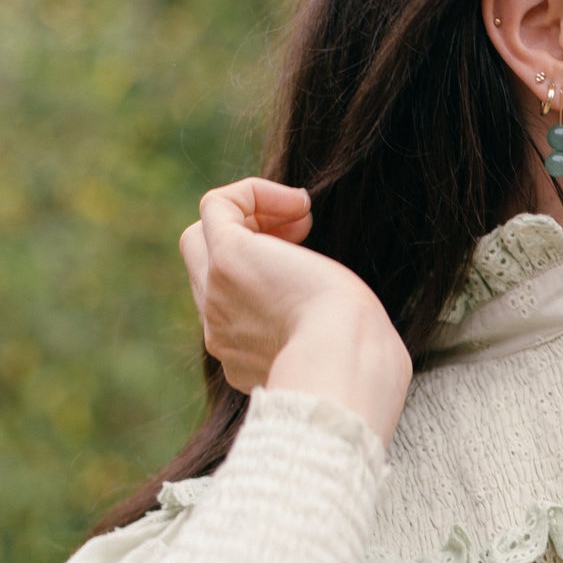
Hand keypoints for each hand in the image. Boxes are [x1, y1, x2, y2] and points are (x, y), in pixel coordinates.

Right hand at [179, 177, 411, 447]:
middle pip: (201, 267)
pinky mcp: (228, 258)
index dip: (258, 278)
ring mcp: (216, 293)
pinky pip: (217, 205)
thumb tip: (358, 333)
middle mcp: (217, 329)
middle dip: (245, 243)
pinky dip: (252, 192)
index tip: (307, 275)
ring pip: (202, 235)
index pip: (226, 305)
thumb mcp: (344, 361)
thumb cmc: (361, 370)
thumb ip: (332, 348)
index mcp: (241, 359)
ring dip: (253, 214)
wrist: (346, 369)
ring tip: (302, 218)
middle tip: (300, 235)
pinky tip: (298, 204)